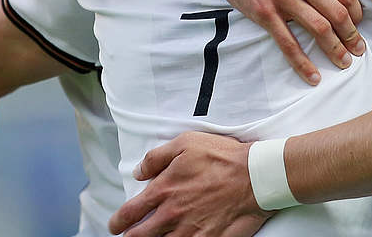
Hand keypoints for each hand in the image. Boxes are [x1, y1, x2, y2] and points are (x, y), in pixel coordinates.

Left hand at [111, 132, 269, 236]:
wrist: (255, 176)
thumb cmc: (222, 157)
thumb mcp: (185, 143)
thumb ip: (156, 158)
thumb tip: (138, 172)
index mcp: (163, 190)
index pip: (129, 213)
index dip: (117, 222)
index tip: (115, 224)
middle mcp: (172, 215)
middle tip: (127, 236)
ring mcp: (189, 231)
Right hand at [195, 0, 363, 83]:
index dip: (356, 13)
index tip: (358, 24)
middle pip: (336, 14)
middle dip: (352, 36)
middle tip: (359, 49)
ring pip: (318, 29)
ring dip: (335, 50)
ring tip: (343, 62)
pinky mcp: (263, 12)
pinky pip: (287, 42)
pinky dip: (302, 62)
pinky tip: (312, 75)